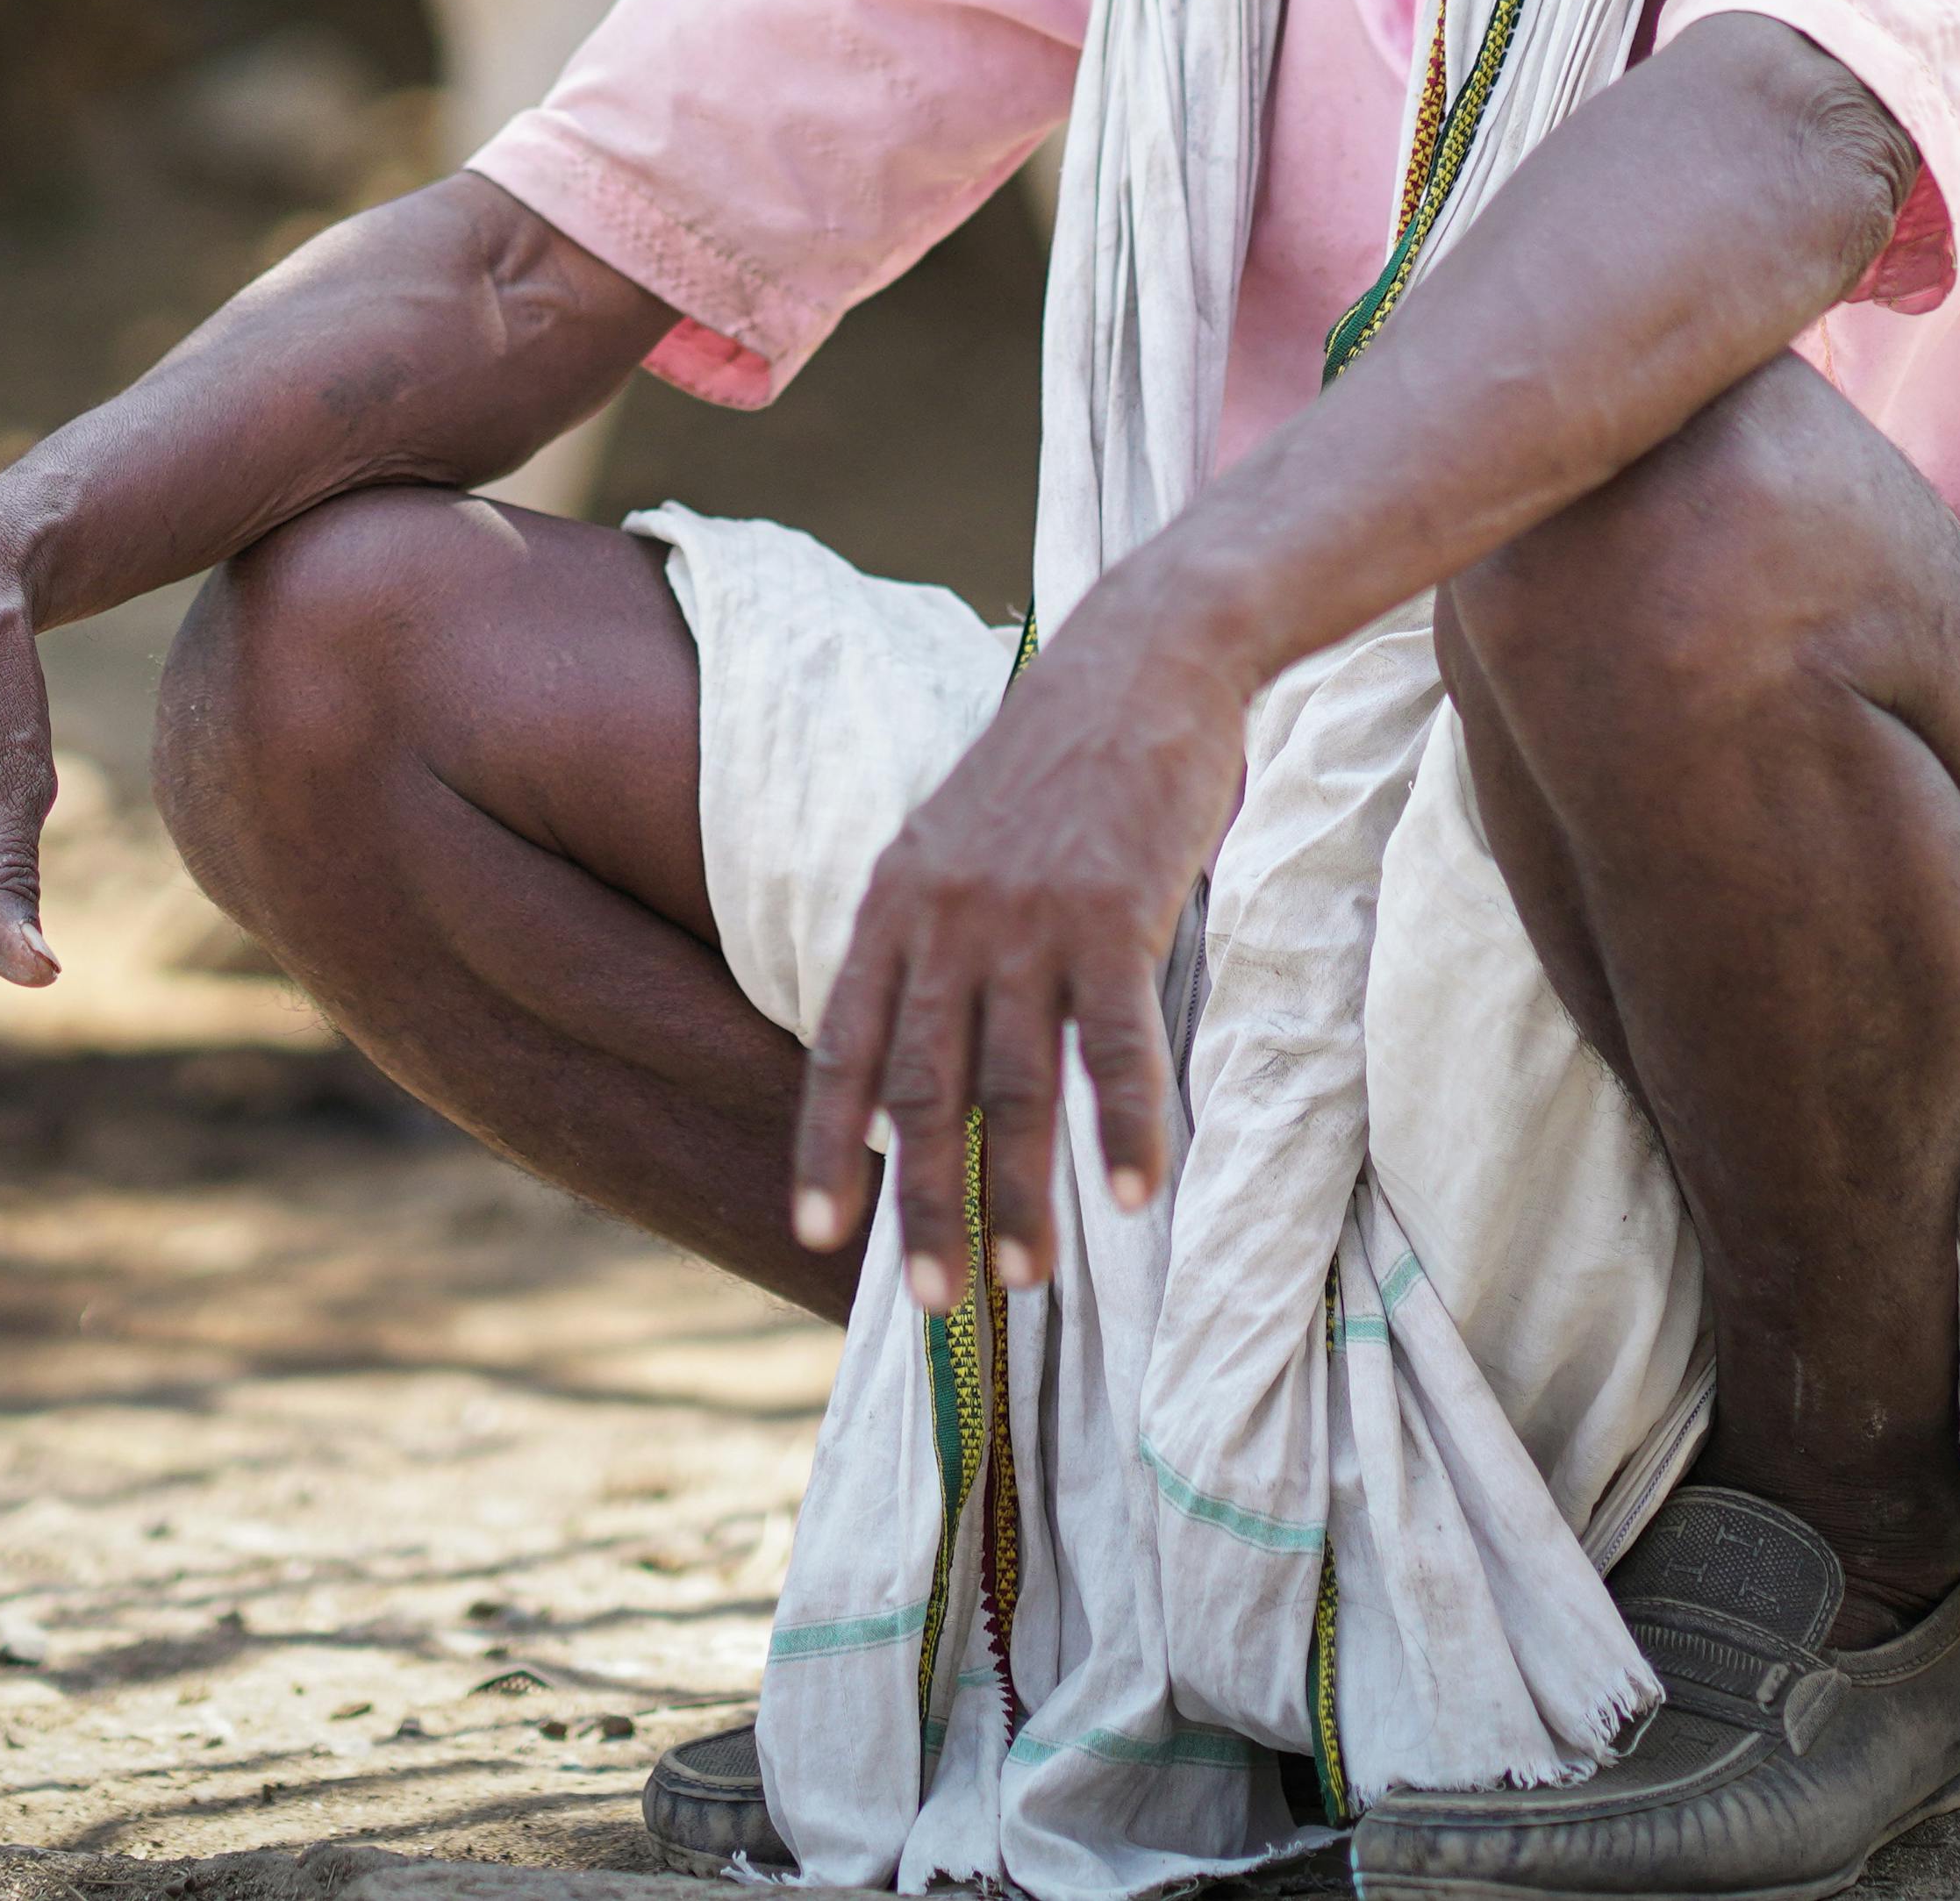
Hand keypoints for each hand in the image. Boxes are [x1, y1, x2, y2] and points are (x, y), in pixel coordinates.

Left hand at [789, 623, 1232, 1305]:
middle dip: (922, 1206)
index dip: (825, 1144)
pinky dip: (1128, 1126)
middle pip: (920, 1089)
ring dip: (1018, 1193)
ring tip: (1026, 1280)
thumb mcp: (955, 835)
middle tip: (931, 1301)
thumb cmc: (1057, 758)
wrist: (1143, 658)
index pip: (841, 1045)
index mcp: (896, 900)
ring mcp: (1027, 918)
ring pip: (1013, 1087)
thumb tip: (911, 1051)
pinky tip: (1140, 1194)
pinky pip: (1115, 1045)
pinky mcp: (1112, 914)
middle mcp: (946, 918)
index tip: (816, 1231)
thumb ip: (927, 935)